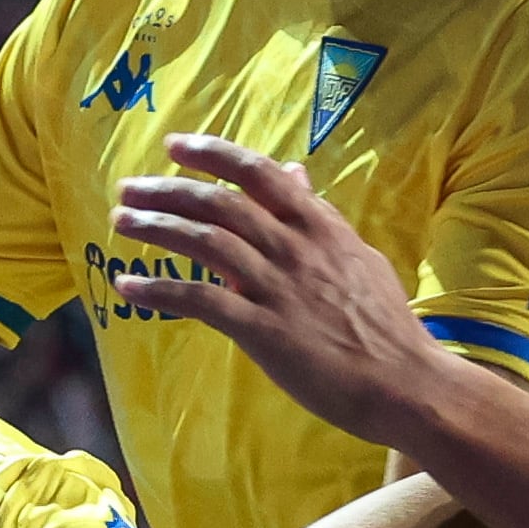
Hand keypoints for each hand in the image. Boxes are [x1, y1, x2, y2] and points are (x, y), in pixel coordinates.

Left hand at [110, 134, 441, 442]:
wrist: (406, 382)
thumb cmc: (384, 324)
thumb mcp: (357, 256)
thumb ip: (319, 215)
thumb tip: (294, 173)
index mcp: (319, 226)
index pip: (258, 174)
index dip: (213, 154)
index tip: (176, 145)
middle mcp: (295, 248)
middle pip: (220, 204)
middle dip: (168, 189)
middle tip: (129, 187)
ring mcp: (279, 288)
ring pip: (206, 242)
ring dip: (157, 228)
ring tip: (122, 221)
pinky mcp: (264, 330)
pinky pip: (201, 301)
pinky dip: (159, 290)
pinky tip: (126, 286)